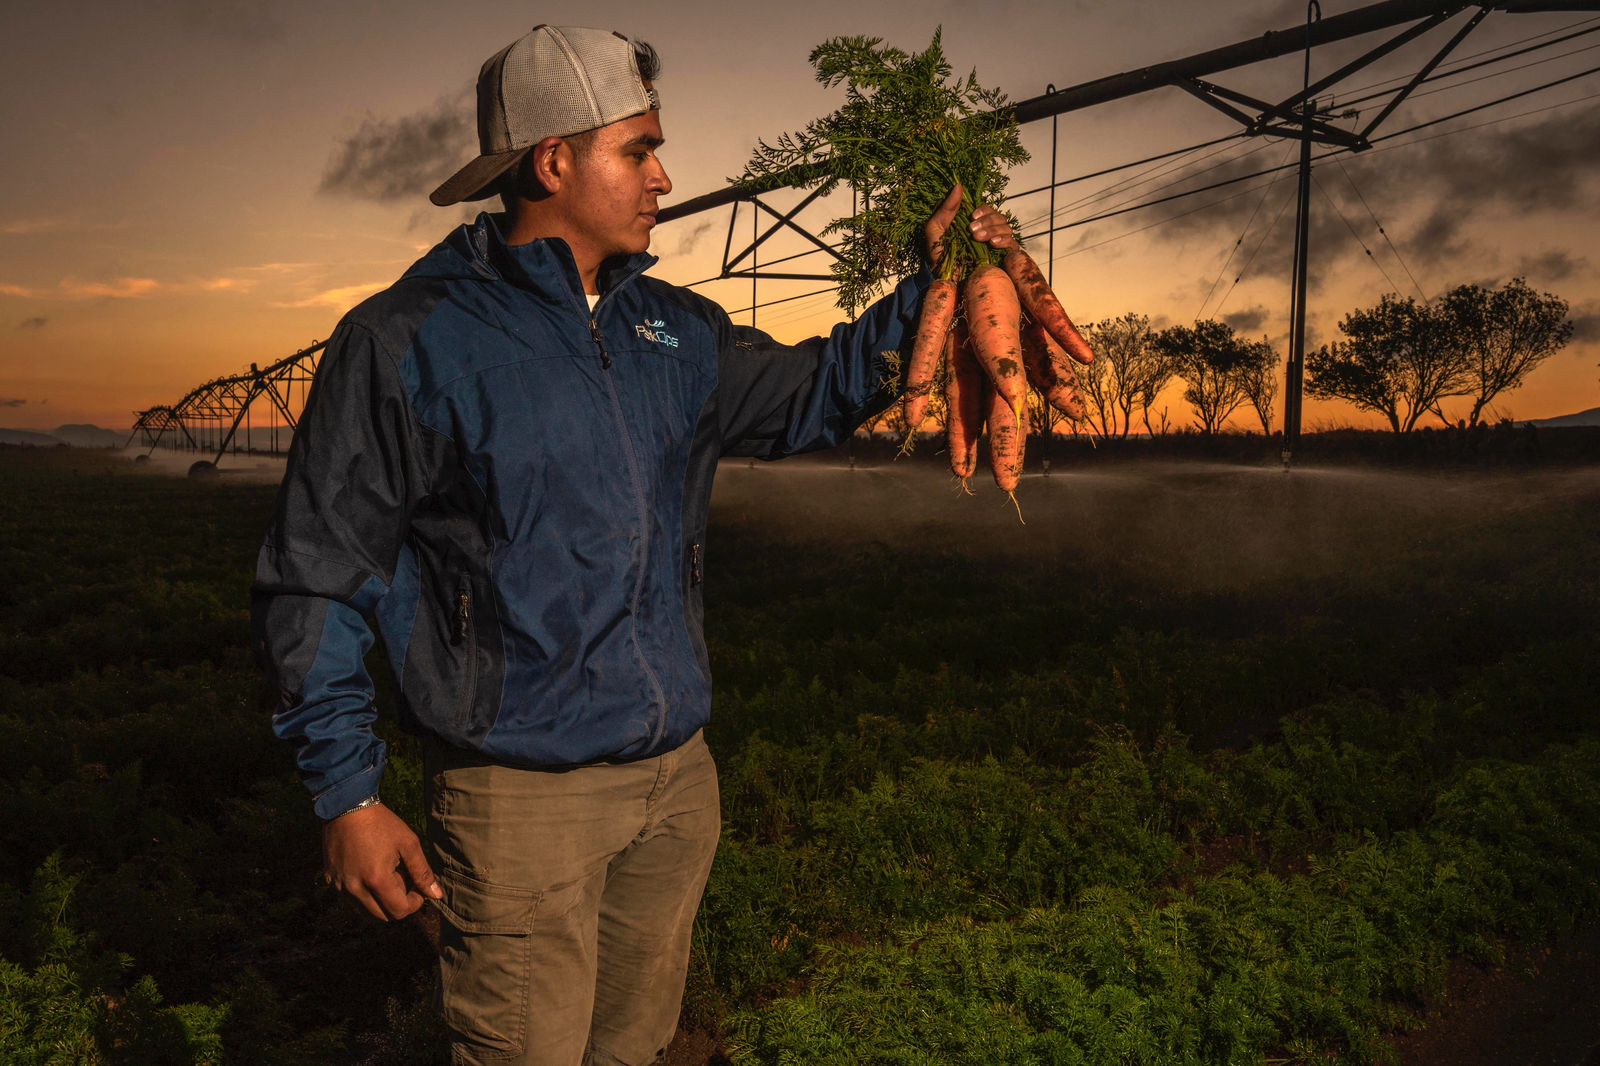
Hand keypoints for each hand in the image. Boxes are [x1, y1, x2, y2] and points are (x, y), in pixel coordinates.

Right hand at [322, 802, 441, 920]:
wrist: (347, 806)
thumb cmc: (381, 823)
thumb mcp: (408, 844)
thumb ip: (423, 872)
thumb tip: (437, 896)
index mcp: (376, 880)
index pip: (400, 911)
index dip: (414, 903)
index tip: (417, 887)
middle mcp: (355, 889)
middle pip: (383, 916)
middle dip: (397, 904)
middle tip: (403, 881)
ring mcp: (339, 886)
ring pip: (365, 911)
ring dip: (380, 901)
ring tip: (386, 876)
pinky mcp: (330, 880)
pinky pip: (350, 899)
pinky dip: (363, 894)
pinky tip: (369, 871)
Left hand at [923, 184, 1018, 270]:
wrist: (942, 280)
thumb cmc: (936, 256)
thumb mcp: (935, 229)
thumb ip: (946, 208)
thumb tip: (958, 185)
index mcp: (973, 224)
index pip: (988, 209)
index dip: (984, 210)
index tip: (972, 216)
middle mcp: (987, 232)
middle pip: (999, 217)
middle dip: (988, 221)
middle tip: (972, 231)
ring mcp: (995, 246)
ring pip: (1007, 228)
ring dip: (994, 230)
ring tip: (980, 239)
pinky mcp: (1002, 258)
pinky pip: (1013, 244)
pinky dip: (1006, 240)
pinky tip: (993, 244)